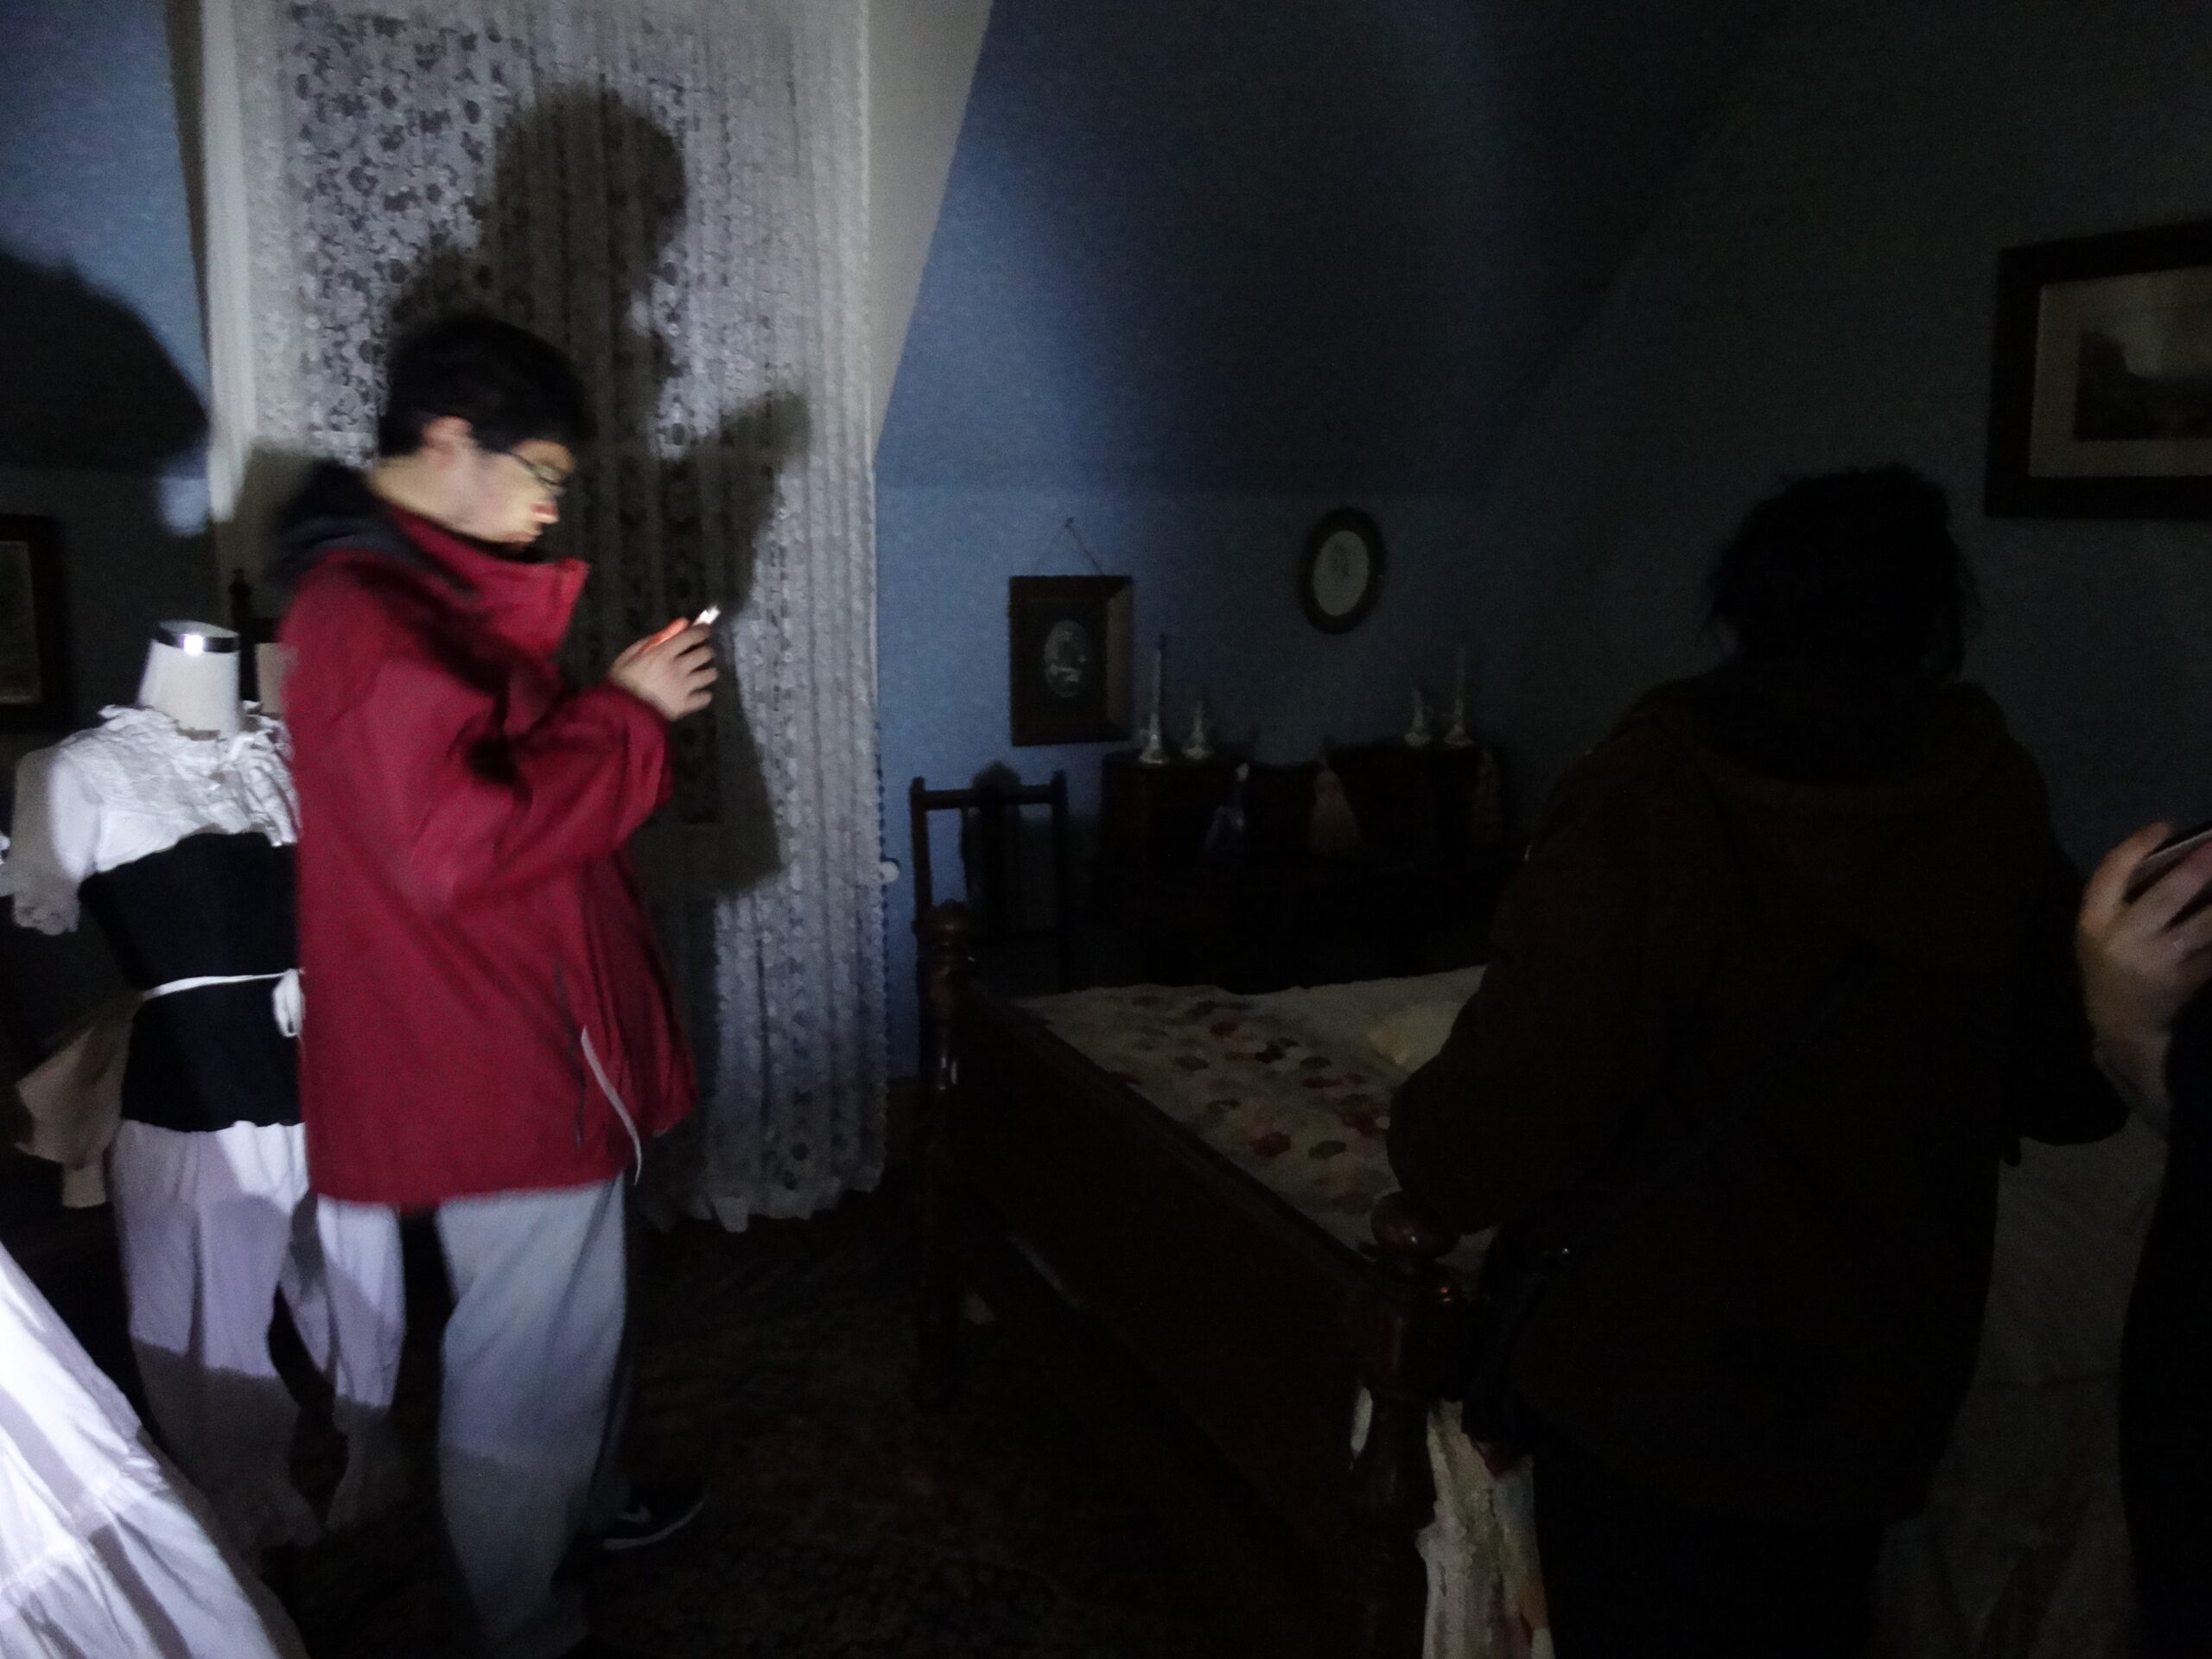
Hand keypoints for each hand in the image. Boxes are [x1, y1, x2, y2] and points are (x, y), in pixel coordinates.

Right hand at [608, 622, 715, 719]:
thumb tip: (675, 626)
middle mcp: (679, 668)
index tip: (705, 631)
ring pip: (709, 675)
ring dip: (708, 672)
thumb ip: (652, 640)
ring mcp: (684, 687)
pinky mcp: (686, 705)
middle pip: (705, 654)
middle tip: (701, 654)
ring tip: (703, 674)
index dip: (702, 631)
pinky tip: (699, 694)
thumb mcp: (629, 656)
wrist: (623, 714)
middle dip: (705, 652)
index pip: (691, 637)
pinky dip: (704, 695)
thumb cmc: (622, 682)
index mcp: (663, 654)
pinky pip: (705, 698)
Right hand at [2076, 822, 2211, 1105]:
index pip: (2112, 873)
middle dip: (2198, 867)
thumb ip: (2120, 896)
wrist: (2119, 1022)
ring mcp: (2157, 962)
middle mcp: (2124, 939)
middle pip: (2166, 895)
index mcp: (2094, 920)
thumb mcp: (2097, 929)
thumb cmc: (2109, 962)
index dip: (2138, 846)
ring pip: (2203, 925)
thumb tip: (2171, 853)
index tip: (2164, 826)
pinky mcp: (2185, 981)